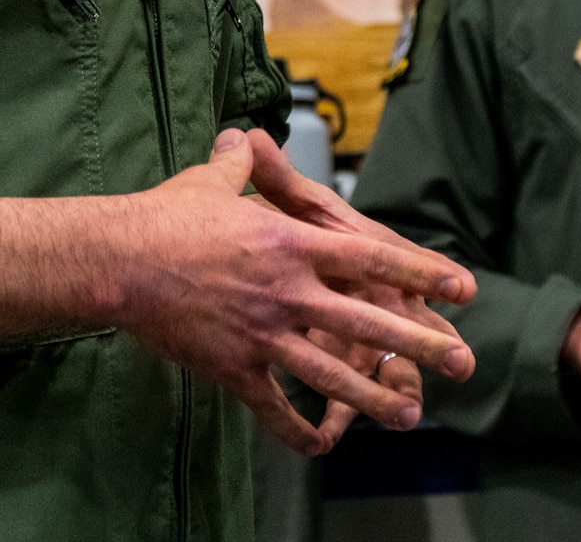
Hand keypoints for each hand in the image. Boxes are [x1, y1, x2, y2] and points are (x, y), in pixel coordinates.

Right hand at [110, 128, 475, 455]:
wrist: (119, 262)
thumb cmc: (166, 217)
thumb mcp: (213, 180)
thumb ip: (241, 163)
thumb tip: (242, 135)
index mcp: (293, 243)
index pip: (372, 260)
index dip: (420, 274)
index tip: (460, 285)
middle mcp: (290, 291)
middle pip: (368, 322)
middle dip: (419, 344)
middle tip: (461, 361)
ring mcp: (264, 335)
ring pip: (332, 376)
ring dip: (374, 398)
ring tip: (409, 415)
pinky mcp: (234, 369)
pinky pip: (275, 409)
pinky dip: (299, 431)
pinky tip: (322, 445)